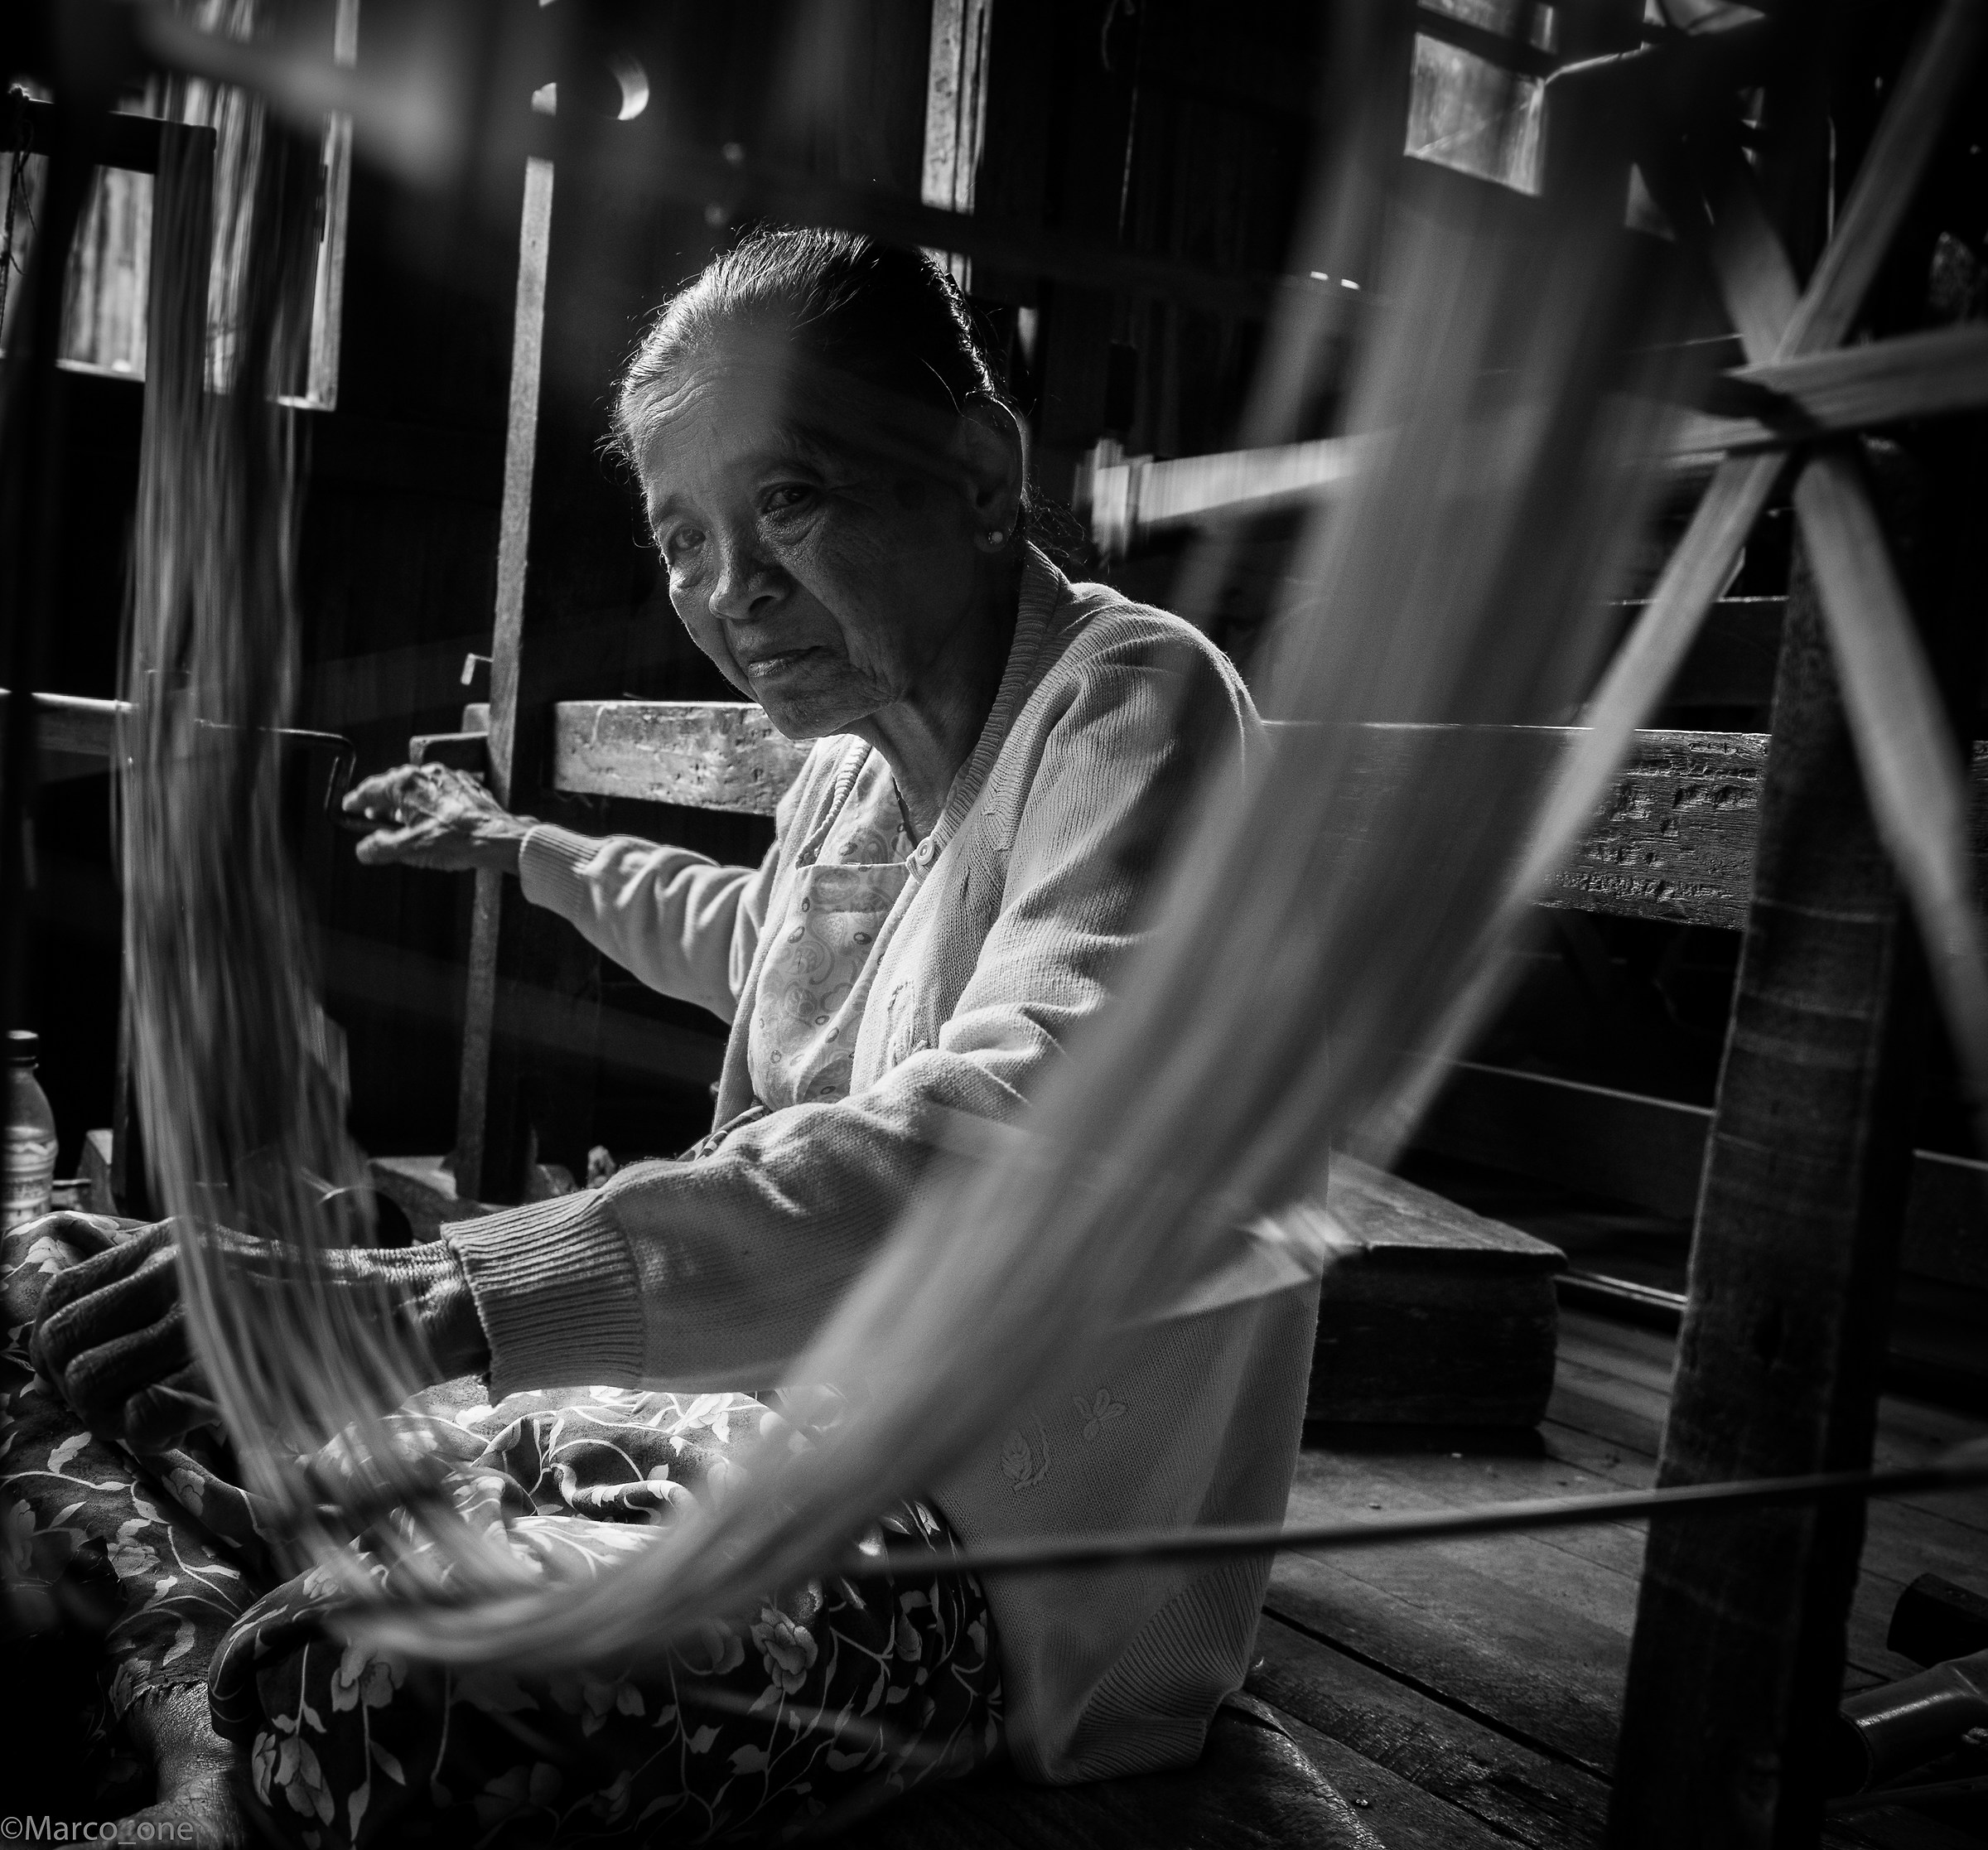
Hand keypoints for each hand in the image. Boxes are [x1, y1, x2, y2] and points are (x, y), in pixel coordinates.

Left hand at [31, 1219, 489, 1452]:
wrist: (409, 1305)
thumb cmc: (321, 1301)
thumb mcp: (231, 1270)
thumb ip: (158, 1282)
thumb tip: (72, 1293)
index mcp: (171, 1242)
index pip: (56, 1293)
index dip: (54, 1347)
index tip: (91, 1377)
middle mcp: (175, 1267)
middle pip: (58, 1338)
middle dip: (73, 1387)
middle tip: (120, 1409)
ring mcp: (201, 1313)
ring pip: (88, 1378)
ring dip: (109, 1417)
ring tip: (155, 1423)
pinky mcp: (229, 1363)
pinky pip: (141, 1415)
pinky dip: (152, 1437)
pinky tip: (187, 1432)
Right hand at [341, 761, 534, 873]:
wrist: (499, 837)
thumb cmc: (456, 840)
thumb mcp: (410, 849)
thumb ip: (380, 848)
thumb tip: (364, 850)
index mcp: (406, 783)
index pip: (370, 789)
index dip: (356, 801)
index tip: (348, 807)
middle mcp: (426, 774)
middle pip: (393, 787)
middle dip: (381, 803)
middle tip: (372, 817)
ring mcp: (448, 778)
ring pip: (418, 790)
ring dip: (406, 806)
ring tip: (401, 824)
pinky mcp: (467, 787)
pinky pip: (439, 794)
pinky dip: (429, 806)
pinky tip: (432, 823)